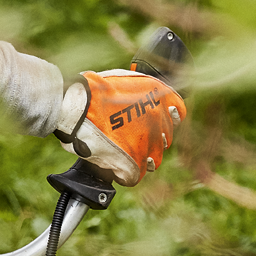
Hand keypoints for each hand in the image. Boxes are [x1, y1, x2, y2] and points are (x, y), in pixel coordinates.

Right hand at [54, 70, 186, 186]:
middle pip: (164, 139)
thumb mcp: (126, 80)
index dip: (168, 119)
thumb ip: (142, 91)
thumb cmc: (93, 90)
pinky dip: (123, 174)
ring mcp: (147, 144)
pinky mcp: (132, 164)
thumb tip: (144, 101)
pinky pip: (135, 176)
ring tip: (120, 153)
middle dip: (149, 139)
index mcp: (160, 97)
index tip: (157, 122)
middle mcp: (158, 121)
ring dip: (139, 158)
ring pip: (153, 160)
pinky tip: (112, 166)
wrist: (77, 106)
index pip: (178, 113)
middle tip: (128, 137)